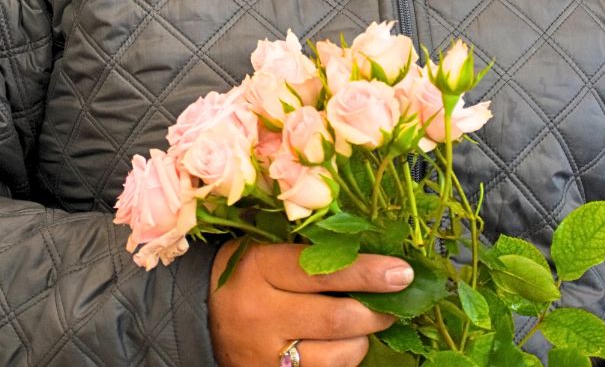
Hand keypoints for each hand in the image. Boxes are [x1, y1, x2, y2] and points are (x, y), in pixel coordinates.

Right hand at [208, 240, 413, 366]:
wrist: (202, 316)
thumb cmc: (249, 271)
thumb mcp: (269, 249)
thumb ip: (313, 249)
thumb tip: (376, 250)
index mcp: (260, 269)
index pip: (323, 271)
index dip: (367, 272)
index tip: (402, 271)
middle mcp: (261, 315)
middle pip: (336, 318)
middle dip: (378, 310)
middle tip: (399, 296)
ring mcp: (267, 356)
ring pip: (338, 355)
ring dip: (363, 337)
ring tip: (366, 320)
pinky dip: (344, 358)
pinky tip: (343, 341)